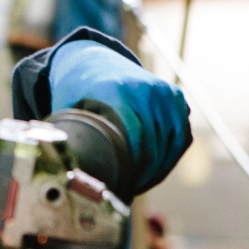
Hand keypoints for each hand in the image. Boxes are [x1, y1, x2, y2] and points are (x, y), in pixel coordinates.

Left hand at [49, 39, 191, 192]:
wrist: (94, 60)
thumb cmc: (77, 91)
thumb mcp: (67, 108)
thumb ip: (72, 136)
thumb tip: (73, 172)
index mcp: (116, 91)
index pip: (135, 137)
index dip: (130, 166)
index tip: (120, 183)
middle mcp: (145, 88)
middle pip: (154, 144)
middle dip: (143, 172)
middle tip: (128, 188)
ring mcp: (163, 92)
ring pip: (172, 144)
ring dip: (159, 168)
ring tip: (139, 182)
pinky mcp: (175, 97)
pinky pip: (181, 137)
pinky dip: (170, 156)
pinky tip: (154, 171)